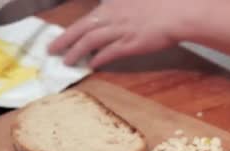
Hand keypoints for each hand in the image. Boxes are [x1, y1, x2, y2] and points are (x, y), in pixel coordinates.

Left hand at [49, 0, 199, 67]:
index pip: (88, 16)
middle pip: (81, 28)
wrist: (177, 12)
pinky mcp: (130, 44)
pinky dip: (98, 59)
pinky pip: (109, 53)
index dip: (73, 27)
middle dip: (64, 39)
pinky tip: (91, 65)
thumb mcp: (135, 1)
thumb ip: (121, 6)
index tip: (64, 35)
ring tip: (67, 61)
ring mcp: (120, 30)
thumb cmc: (161, 3)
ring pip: (90, 41)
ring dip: (76, 52)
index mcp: (113, 4)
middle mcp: (112, 16)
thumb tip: (109, 9)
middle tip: (51, 50)